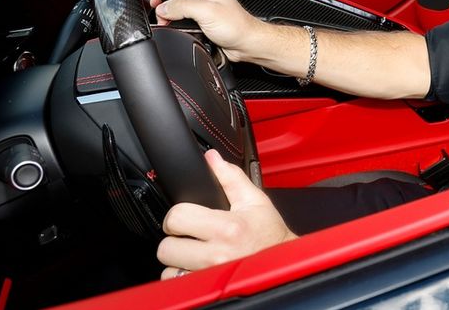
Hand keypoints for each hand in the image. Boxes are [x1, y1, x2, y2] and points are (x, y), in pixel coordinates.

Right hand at [152, 0, 262, 61]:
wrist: (247, 44)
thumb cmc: (237, 25)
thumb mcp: (206, 11)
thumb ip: (182, 6)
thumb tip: (164, 8)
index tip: (157, 4)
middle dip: (168, 10)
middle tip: (166, 20)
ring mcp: (203, 11)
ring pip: (179, 14)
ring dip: (176, 22)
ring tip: (179, 28)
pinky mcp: (202, 24)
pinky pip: (185, 25)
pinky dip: (182, 30)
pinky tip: (187, 34)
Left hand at [157, 149, 296, 278]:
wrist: (282, 261)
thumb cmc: (269, 234)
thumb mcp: (254, 200)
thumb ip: (230, 176)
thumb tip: (212, 158)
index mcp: (227, 228)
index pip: (177, 217)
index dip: (178, 215)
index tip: (186, 217)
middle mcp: (216, 254)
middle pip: (166, 247)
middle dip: (175, 239)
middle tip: (189, 235)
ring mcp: (209, 276)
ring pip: (168, 269)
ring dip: (177, 260)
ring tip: (193, 252)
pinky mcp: (206, 290)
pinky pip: (177, 284)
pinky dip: (181, 276)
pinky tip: (195, 266)